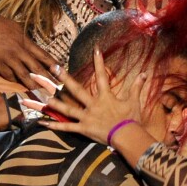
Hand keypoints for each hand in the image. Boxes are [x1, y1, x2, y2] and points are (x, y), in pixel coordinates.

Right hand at [0, 15, 57, 88]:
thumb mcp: (17, 29)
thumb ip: (26, 41)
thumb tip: (34, 49)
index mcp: (26, 42)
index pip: (44, 56)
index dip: (54, 66)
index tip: (62, 73)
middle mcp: (20, 51)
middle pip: (37, 68)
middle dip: (48, 80)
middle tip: (56, 89)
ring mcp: (8, 58)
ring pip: (24, 75)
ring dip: (33, 86)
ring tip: (40, 94)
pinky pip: (8, 76)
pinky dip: (15, 82)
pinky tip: (19, 88)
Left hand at [27, 49, 144, 143]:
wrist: (128, 137)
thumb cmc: (131, 119)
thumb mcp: (134, 102)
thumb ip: (137, 87)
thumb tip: (145, 73)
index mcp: (105, 97)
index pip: (102, 76)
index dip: (99, 62)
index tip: (95, 49)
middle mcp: (92, 105)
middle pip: (76, 89)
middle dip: (64, 78)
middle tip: (52, 67)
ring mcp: (86, 117)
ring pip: (66, 109)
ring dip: (53, 103)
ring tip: (41, 96)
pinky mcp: (83, 129)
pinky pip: (66, 127)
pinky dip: (54, 126)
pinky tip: (41, 123)